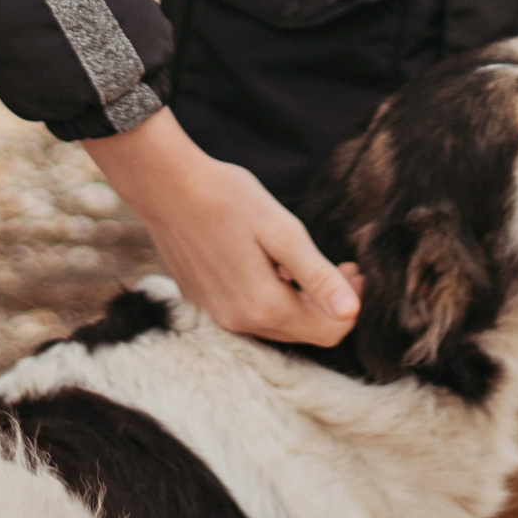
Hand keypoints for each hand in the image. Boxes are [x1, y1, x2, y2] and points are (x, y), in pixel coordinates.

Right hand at [81, 109, 361, 345]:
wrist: (166, 186)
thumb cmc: (226, 198)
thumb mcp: (281, 231)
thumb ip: (317, 275)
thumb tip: (352, 310)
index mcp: (263, 306)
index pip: (329, 331)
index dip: (350, 304)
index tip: (352, 268)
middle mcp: (239, 322)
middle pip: (304, 332)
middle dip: (328, 303)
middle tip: (338, 263)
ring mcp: (218, 316)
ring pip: (277, 325)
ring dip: (298, 299)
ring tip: (298, 258)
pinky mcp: (204, 304)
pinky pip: (250, 314)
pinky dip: (269, 296)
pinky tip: (265, 262)